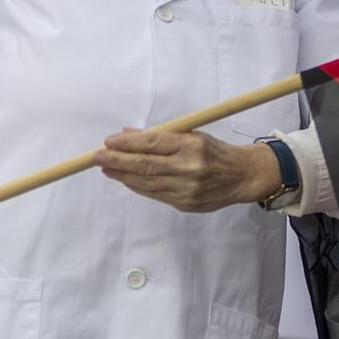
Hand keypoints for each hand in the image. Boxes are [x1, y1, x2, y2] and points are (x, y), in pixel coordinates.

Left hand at [93, 129, 278, 212]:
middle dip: (116, 160)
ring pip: (146, 182)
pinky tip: (125, 180)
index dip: (127, 143)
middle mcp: (188, 167)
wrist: (242, 176)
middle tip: (97, 157)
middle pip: (144, 164)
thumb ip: (161, 136)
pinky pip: (154, 194)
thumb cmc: (214, 152)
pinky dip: (137, 186)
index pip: (152, 143)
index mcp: (191, 145)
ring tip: (106, 168)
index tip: (109, 141)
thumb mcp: (192, 135)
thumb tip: (127, 135)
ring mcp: (185, 188)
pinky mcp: (184, 203)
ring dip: (122, 175)